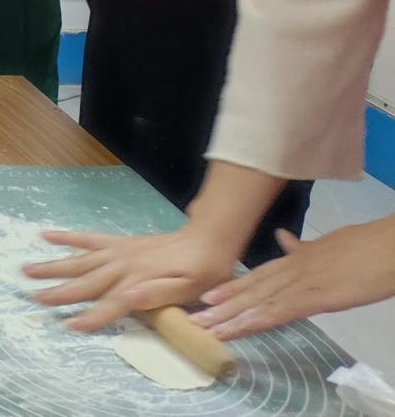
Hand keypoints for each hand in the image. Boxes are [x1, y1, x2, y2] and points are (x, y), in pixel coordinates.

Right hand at [22, 226, 241, 331]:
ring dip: (53, 266)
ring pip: (79, 261)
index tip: (67, 326)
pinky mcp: (119, 242)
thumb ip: (159, 294)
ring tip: (27, 269)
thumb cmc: (203, 272)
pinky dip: (67, 237)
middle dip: (59, 291)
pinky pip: (89, 239)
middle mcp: (122, 267)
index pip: (110, 304)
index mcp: (139, 282)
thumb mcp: (190, 289)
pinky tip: (46, 236)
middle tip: (33, 297)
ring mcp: (118, 252)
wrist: (207, 240)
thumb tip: (128, 297)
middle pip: (86, 282)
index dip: (89, 317)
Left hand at [195, 219, 394, 338]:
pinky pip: (282, 310)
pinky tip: (240, 327)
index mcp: (295, 260)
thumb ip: (302, 248)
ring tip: (205, 327)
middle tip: (192, 319)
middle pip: (250, 290)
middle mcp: (292, 270)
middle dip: (221, 306)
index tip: (206, 297)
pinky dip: (258, 319)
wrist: (388, 245)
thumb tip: (285, 239)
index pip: (257, 276)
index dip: (230, 287)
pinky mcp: (318, 297)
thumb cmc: (365, 246)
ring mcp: (302, 283)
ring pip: (259, 301)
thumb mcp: (328, 245)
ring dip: (230, 316)